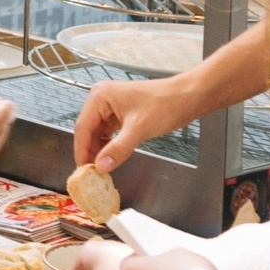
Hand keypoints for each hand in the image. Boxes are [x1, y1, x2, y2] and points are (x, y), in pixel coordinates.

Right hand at [73, 75, 191, 169]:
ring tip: (101, 168)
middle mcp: (101, 99)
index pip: (82, 127)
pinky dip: (109, 145)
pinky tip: (110, 157)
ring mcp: (111, 106)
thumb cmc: (164, 105)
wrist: (187, 97)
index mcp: (100, 96)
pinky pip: (109, 132)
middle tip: (91, 173)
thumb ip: (117, 149)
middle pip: (88, 130)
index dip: (81, 150)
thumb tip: (100, 166)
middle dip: (90, 151)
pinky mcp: (121, 113)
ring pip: (98, 132)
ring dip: (99, 149)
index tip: (83, 170)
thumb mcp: (138, 129)